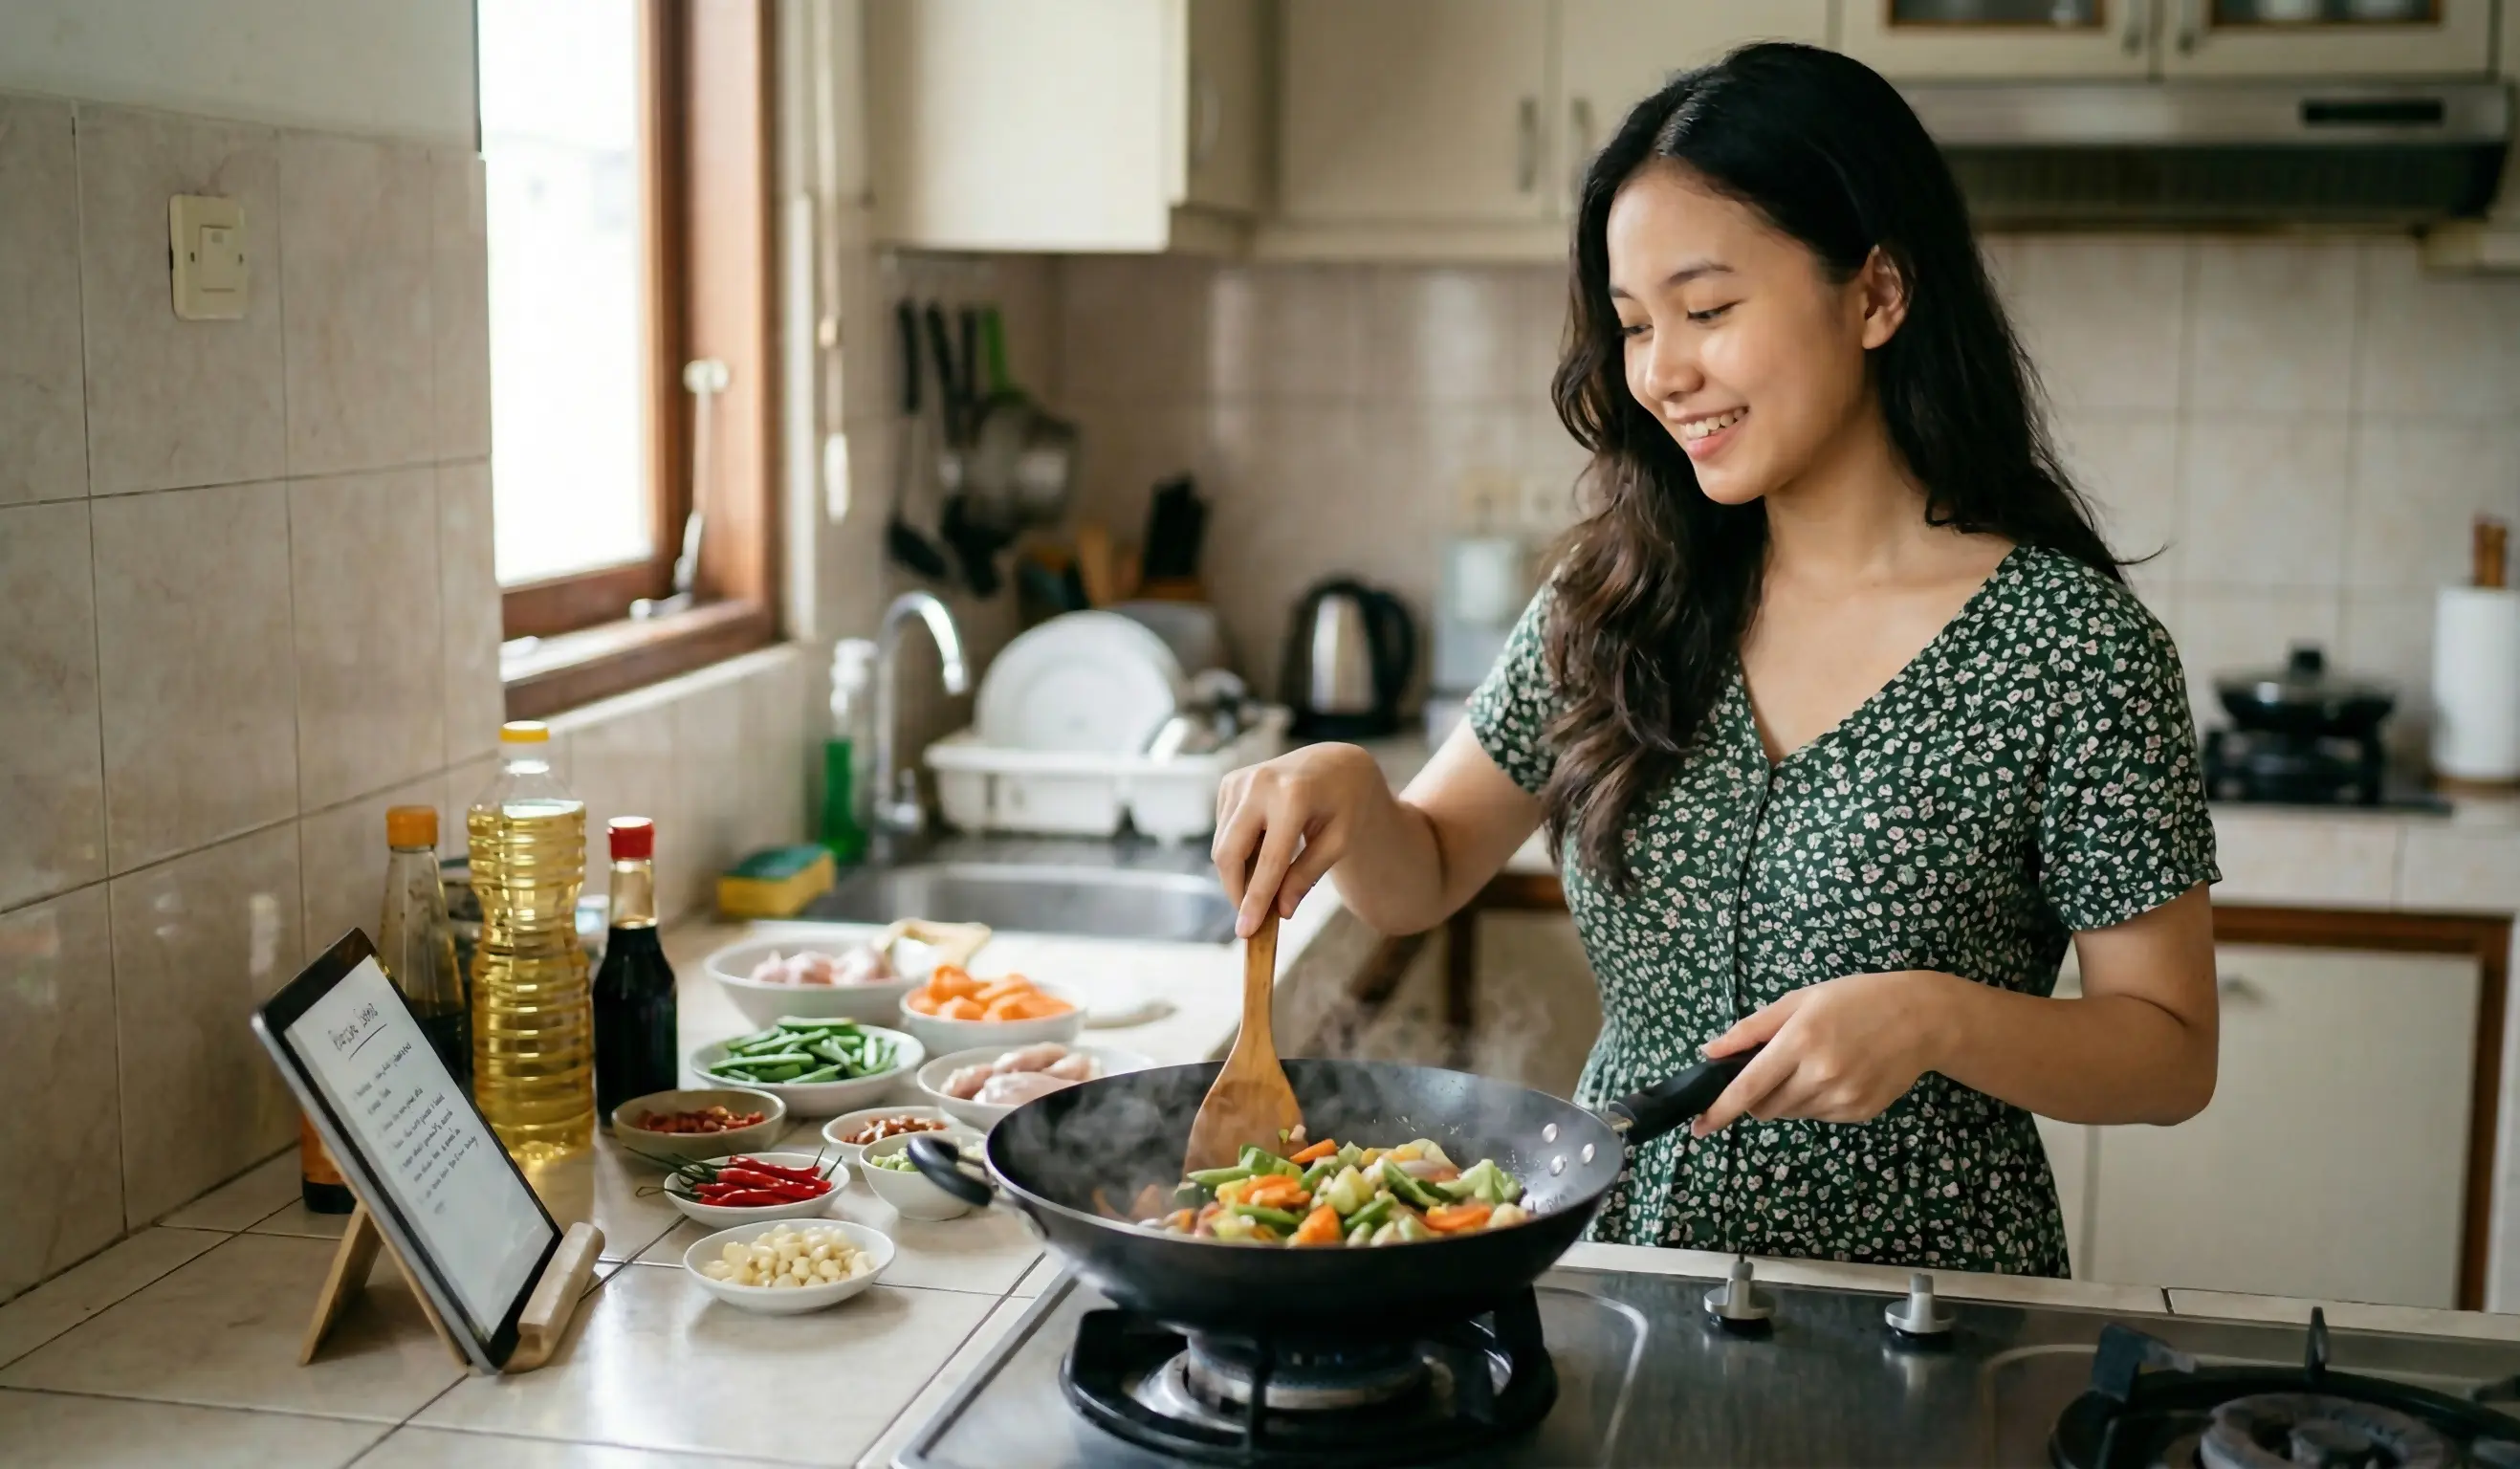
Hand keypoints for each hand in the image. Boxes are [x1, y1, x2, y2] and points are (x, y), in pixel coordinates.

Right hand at [1212, 743, 1390, 936]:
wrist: (1335, 764)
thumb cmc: (1344, 804)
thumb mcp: (1339, 840)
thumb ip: (1308, 874)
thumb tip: (1282, 910)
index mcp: (1294, 795)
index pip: (1269, 860)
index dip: (1256, 899)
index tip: (1246, 932)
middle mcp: (1260, 783)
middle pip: (1229, 852)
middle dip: (1235, 890)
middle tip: (1250, 917)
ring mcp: (1240, 780)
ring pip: (1222, 845)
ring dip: (1238, 872)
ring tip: (1268, 880)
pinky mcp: (1229, 783)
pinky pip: (1224, 831)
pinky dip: (1238, 850)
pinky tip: (1263, 849)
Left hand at [1691, 970, 1960, 1136]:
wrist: (1921, 1019)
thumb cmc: (1855, 1000)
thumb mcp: (1800, 1000)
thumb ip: (1752, 1029)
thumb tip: (1710, 1052)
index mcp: (1799, 1041)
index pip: (1748, 1087)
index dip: (1720, 1110)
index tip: (1699, 1127)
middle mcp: (1820, 1075)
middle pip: (1766, 1107)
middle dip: (1757, 1096)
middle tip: (1774, 1068)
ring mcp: (1842, 1098)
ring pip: (1792, 1114)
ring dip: (1787, 1098)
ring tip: (1813, 1064)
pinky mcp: (1860, 1113)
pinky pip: (1820, 1117)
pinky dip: (1815, 1102)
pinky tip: (1837, 1074)